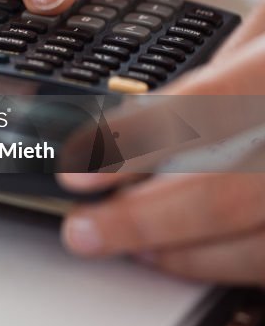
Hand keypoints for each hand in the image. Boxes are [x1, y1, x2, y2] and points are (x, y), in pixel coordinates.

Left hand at [58, 3, 264, 284]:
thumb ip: (224, 61)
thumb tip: (148, 115)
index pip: (201, 114)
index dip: (131, 147)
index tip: (79, 168)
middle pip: (228, 192)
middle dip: (143, 220)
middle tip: (85, 231)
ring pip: (262, 242)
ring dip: (188, 253)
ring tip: (132, 245)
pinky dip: (236, 264)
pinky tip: (194, 255)